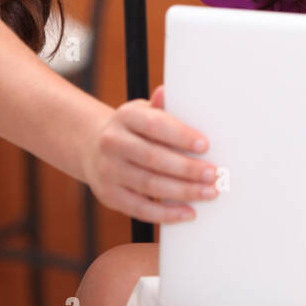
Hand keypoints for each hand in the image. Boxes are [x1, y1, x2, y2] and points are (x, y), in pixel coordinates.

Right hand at [82, 85, 218, 224]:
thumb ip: (160, 107)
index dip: (181, 135)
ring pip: (149, 184)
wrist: (92, 146)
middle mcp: (113, 142)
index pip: (154, 125)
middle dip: (187, 168)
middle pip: (154, 157)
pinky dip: (167, 213)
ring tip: (208, 192)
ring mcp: (109, 170)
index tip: (205, 145)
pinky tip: (188, 212)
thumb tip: (166, 91)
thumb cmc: (132, 129)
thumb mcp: (142, 112)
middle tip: (213, 174)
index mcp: (125, 117)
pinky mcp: (109, 195)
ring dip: (183, 191)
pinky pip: (140, 208)